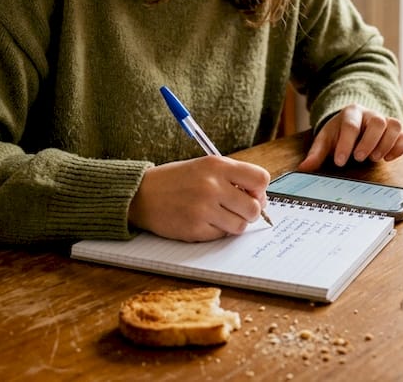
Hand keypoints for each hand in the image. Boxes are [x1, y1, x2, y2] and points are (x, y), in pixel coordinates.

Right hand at [128, 156, 270, 240]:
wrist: (141, 195)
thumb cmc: (176, 180)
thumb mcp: (205, 167)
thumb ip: (232, 177)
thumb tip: (260, 198)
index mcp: (217, 166)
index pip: (261, 179)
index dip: (260, 190)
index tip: (252, 194)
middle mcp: (212, 186)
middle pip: (254, 208)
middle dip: (250, 212)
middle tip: (238, 210)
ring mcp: (204, 208)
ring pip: (240, 226)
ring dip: (234, 223)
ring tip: (219, 216)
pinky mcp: (196, 228)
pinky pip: (222, 236)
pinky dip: (217, 231)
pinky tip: (204, 221)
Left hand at [297, 104, 402, 170]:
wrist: (353, 124)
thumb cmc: (338, 133)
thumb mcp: (325, 140)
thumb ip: (316, 154)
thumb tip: (303, 168)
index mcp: (351, 113)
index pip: (350, 125)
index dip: (346, 144)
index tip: (340, 162)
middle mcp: (371, 114)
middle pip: (377, 122)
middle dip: (369, 142)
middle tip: (359, 158)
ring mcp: (386, 121)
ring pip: (394, 125)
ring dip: (386, 144)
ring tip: (374, 158)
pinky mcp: (396, 132)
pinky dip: (399, 148)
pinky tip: (388, 158)